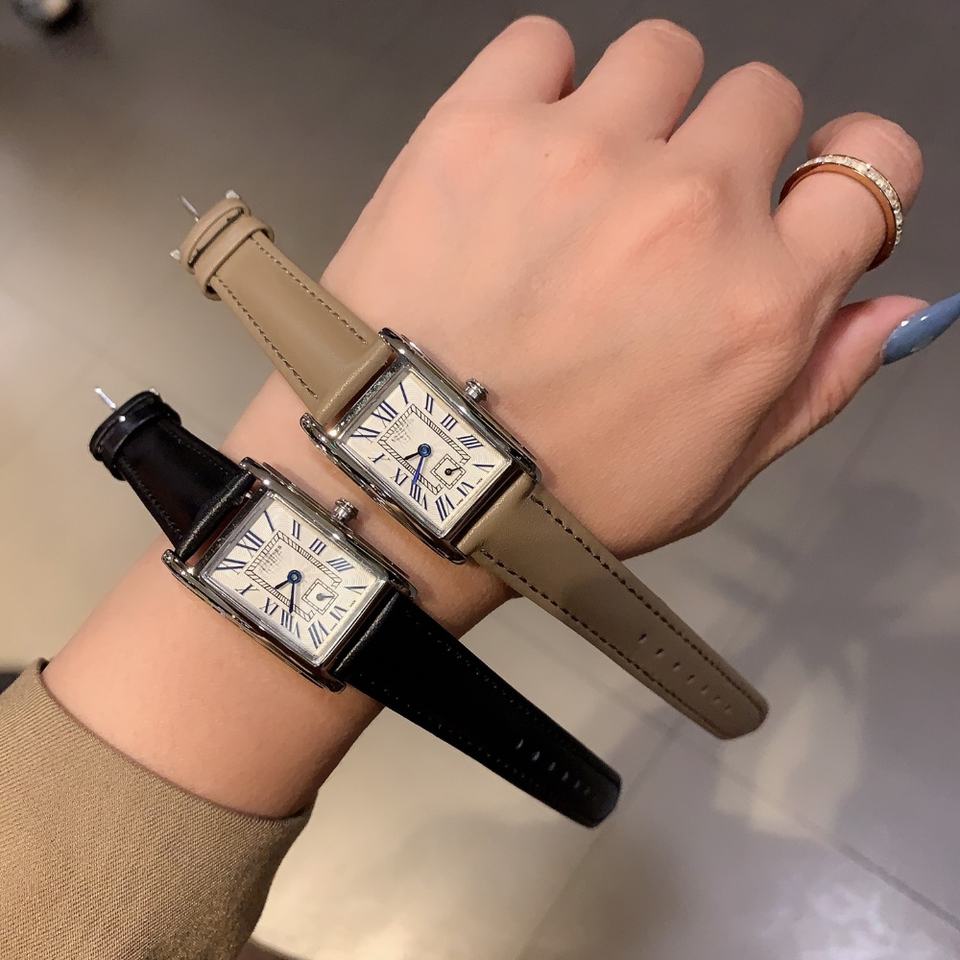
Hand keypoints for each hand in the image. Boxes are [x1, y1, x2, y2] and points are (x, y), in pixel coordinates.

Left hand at [323, 16, 923, 555]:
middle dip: (725, 150)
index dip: (843, 176)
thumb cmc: (562, 493)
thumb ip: (818, 381)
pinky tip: (519, 155)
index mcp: (761, 299)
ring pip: (661, 56)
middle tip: (659, 217)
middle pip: (761, 98)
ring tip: (583, 184)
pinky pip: (542, 42)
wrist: (408, 476)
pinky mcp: (478, 128)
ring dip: (639, 109)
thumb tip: (895, 303)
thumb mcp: (714, 472)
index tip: (800, 194)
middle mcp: (688, 210)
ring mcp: (582, 157)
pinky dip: (539, 85)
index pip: (870, 168)